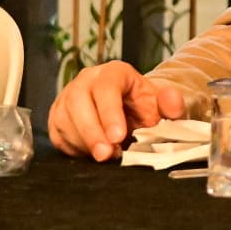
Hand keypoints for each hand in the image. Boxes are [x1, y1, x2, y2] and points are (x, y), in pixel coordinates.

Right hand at [46, 59, 191, 161]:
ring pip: (64, 119)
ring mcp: (68, 98)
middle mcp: (86, 80)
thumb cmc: (144, 109)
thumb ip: (172, 104)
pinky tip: (91, 154)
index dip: (109, 112)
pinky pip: (57, 134)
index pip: (105, 87)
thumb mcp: (163, 106)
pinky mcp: (58, 117)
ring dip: (83, 142)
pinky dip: (73, 148)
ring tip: (105, 156)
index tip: (117, 136)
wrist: (130, 114)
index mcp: (113, 73)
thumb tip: (172, 101)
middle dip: (91, 132)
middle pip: (78, 101)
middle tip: (106, 155)